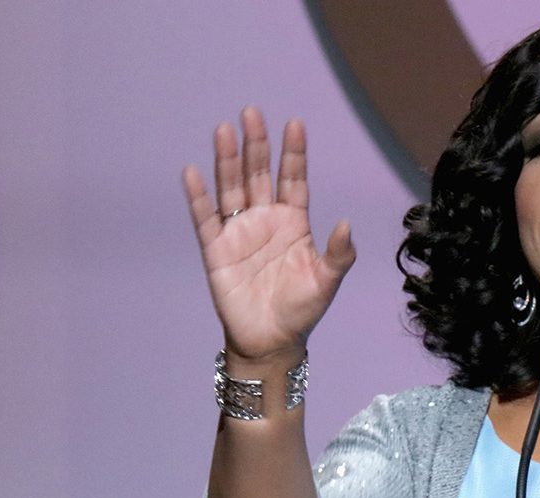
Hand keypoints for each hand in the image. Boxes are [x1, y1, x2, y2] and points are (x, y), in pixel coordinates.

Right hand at [182, 107, 356, 359]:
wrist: (272, 342)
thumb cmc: (302, 310)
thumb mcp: (327, 281)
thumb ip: (340, 254)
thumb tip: (347, 223)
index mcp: (293, 222)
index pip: (293, 179)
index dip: (293, 153)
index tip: (295, 124)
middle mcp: (265, 219)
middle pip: (259, 174)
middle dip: (257, 145)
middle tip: (252, 112)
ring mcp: (239, 232)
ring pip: (231, 188)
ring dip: (228, 160)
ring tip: (224, 130)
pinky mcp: (216, 250)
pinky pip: (205, 219)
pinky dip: (198, 197)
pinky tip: (193, 172)